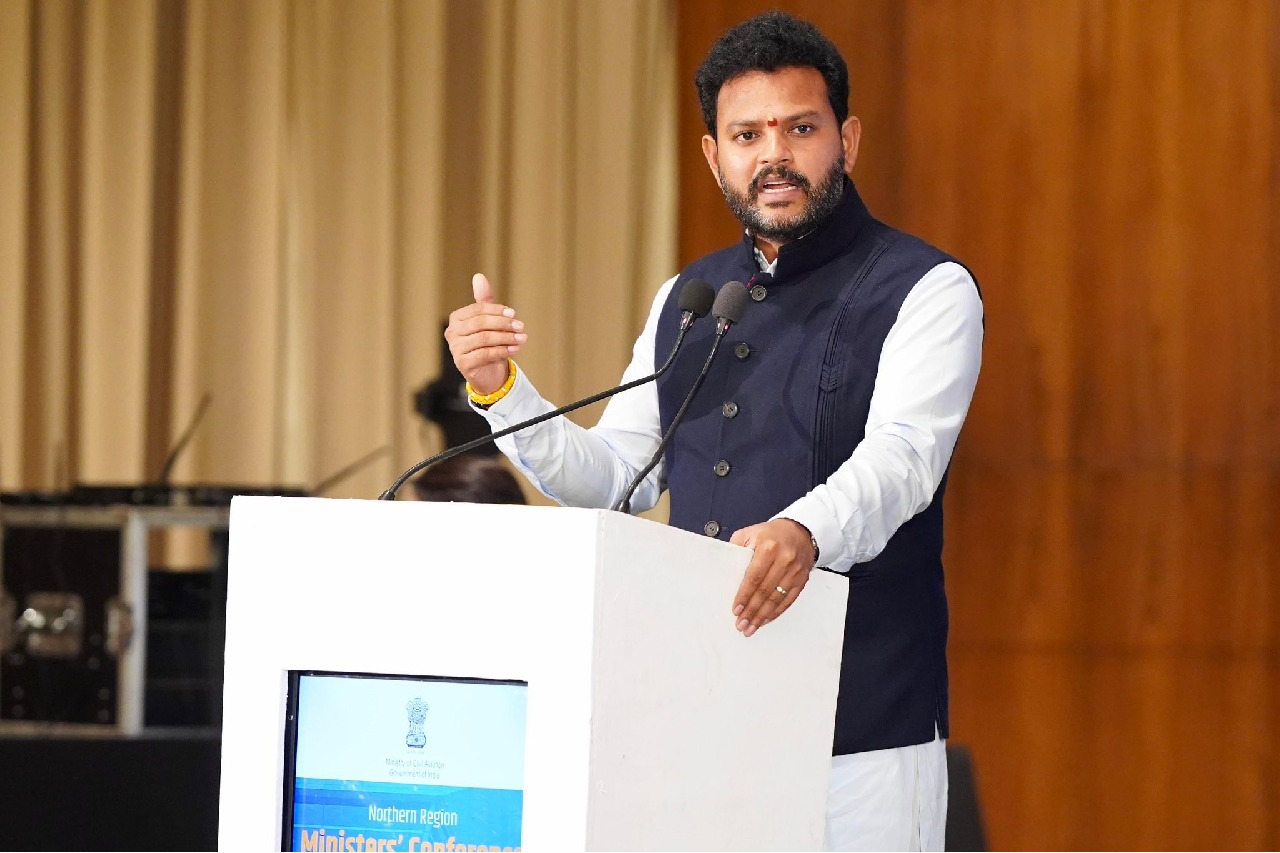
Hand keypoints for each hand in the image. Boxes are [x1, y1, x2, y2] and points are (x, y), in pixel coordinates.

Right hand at [445, 273, 527, 394]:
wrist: (487, 371)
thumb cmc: (487, 342)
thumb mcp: (488, 320)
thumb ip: (484, 300)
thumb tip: (479, 276)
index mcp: (456, 318)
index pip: (478, 310)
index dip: (497, 310)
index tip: (514, 314)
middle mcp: (452, 333)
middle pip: (481, 323)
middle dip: (504, 324)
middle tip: (521, 327)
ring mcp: (456, 349)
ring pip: (484, 339)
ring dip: (506, 338)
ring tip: (522, 338)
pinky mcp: (463, 364)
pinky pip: (485, 354)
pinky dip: (503, 351)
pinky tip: (515, 349)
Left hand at [729, 519, 815, 636]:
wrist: (799, 531)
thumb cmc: (771, 534)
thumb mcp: (749, 533)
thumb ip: (736, 548)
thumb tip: (724, 568)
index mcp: (768, 547)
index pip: (754, 577)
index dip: (744, 595)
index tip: (736, 610)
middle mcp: (784, 559)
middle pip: (765, 591)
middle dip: (752, 611)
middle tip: (741, 624)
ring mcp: (795, 570)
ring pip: (777, 599)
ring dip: (762, 616)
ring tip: (751, 627)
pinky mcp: (802, 579)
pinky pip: (788, 600)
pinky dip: (776, 612)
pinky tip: (766, 620)